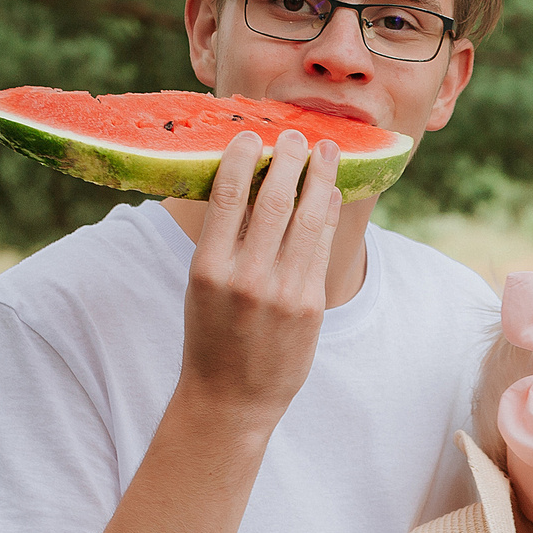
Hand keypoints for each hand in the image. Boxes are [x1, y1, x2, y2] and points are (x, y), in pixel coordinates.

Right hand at [177, 128, 343, 423]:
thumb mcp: (201, 284)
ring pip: (308, 218)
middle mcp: (246, 278)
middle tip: (296, 134)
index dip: (243, 158)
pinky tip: (331, 192)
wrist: (231, 398)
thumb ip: (223, 239)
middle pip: (274, 200)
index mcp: (208, 268)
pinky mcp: (311, 305)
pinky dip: (329, 212)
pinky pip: (324, 246)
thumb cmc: (211, 334)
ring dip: (320, 177)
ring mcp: (283, 292)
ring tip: (325, 150)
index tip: (252, 136)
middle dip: (289, 159)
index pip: (228, 197)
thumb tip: (248, 181)